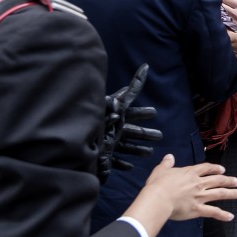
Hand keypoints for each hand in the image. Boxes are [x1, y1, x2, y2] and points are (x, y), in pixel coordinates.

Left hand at [99, 64, 161, 180]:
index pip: (132, 114)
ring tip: (150, 153)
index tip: (154, 113)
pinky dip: (122, 164)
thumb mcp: (116, 103)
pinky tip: (130, 167)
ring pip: (126, 147)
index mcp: (116, 118)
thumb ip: (130, 89)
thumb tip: (144, 68)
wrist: (77, 143)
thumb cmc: (99, 121)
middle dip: (146, 134)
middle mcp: (112, 130)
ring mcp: (107, 143)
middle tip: (160, 136)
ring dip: (138, 149)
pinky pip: (113, 161)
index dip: (143, 113)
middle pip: (132, 131)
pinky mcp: (101, 157)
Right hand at [124, 154, 236, 228]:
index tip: (222, 169)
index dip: (215, 168)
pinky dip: (223, 215)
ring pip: (220, 194)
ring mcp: (200, 196)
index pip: (206, 169)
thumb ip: (167, 163)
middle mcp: (198, 183)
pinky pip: (213, 212)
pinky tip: (231, 216)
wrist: (159, 199)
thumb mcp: (161, 170)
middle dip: (229, 180)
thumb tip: (169, 157)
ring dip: (231, 193)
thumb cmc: (158, 185)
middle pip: (217, 180)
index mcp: (190, 173)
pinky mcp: (198, 209)